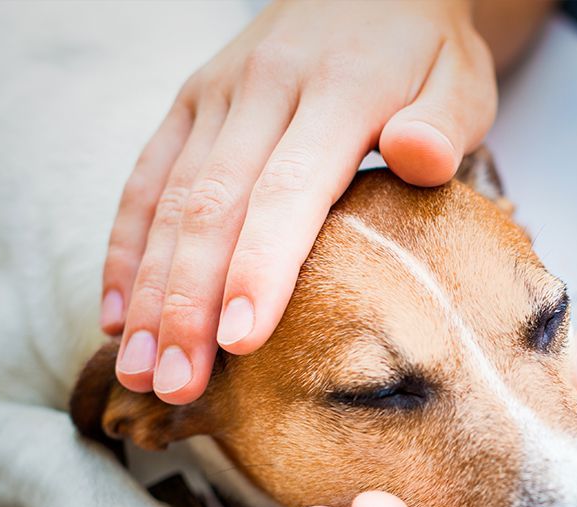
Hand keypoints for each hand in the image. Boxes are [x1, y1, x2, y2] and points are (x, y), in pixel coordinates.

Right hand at [102, 0, 495, 403]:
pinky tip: (117, 312)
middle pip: (212, 207)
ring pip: (169, 201)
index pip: (288, 191)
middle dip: (188, 304)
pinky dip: (125, 248)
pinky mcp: (190, 104)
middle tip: (176, 384)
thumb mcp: (459, 79)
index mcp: (337, 92)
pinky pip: (146, 179)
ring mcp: (216, 96)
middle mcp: (263, 90)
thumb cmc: (424, 53)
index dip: (260, 268)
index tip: (240, 341)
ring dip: (148, 291)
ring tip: (138, 369)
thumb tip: (420, 156)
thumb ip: (442, 123)